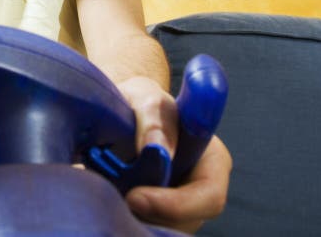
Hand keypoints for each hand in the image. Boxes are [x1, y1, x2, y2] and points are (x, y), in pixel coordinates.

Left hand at [117, 77, 231, 233]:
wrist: (118, 113)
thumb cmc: (140, 102)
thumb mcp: (146, 97)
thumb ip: (154, 117)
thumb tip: (158, 147)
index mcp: (211, 160)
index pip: (210, 196)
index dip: (178, 204)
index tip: (136, 195)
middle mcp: (198, 189)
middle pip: (185, 222)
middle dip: (149, 213)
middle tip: (116, 195)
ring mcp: (177, 207)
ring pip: (159, 226)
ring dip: (134, 214)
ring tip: (109, 185)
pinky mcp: (153, 215)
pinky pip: (142, 223)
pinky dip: (125, 215)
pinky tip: (109, 193)